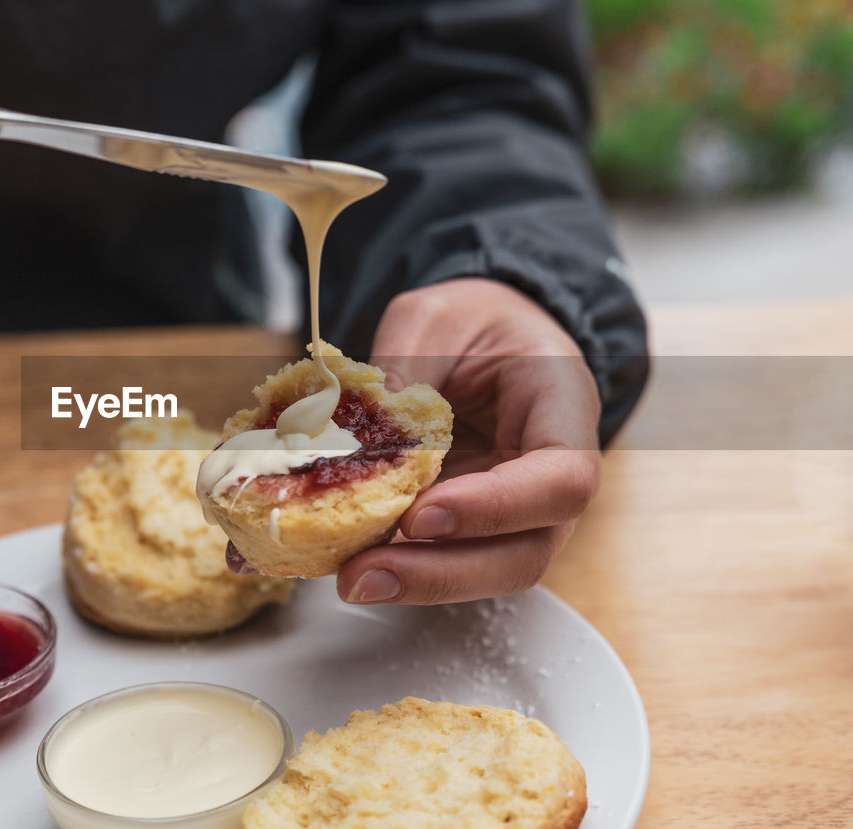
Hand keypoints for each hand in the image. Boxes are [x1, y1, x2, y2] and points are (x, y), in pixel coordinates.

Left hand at [336, 279, 601, 604]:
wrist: (484, 337)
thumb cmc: (473, 321)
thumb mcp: (433, 320)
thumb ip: (402, 371)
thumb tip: (349, 433)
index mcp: (564, 412)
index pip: (560, 480)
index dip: (495, 508)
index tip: (422, 516)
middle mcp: (550, 478)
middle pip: (523, 554)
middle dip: (441, 574)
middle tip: (363, 575)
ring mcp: (515, 514)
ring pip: (484, 572)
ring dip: (414, 583)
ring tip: (348, 579)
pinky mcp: (470, 528)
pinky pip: (443, 560)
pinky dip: (393, 566)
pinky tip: (338, 562)